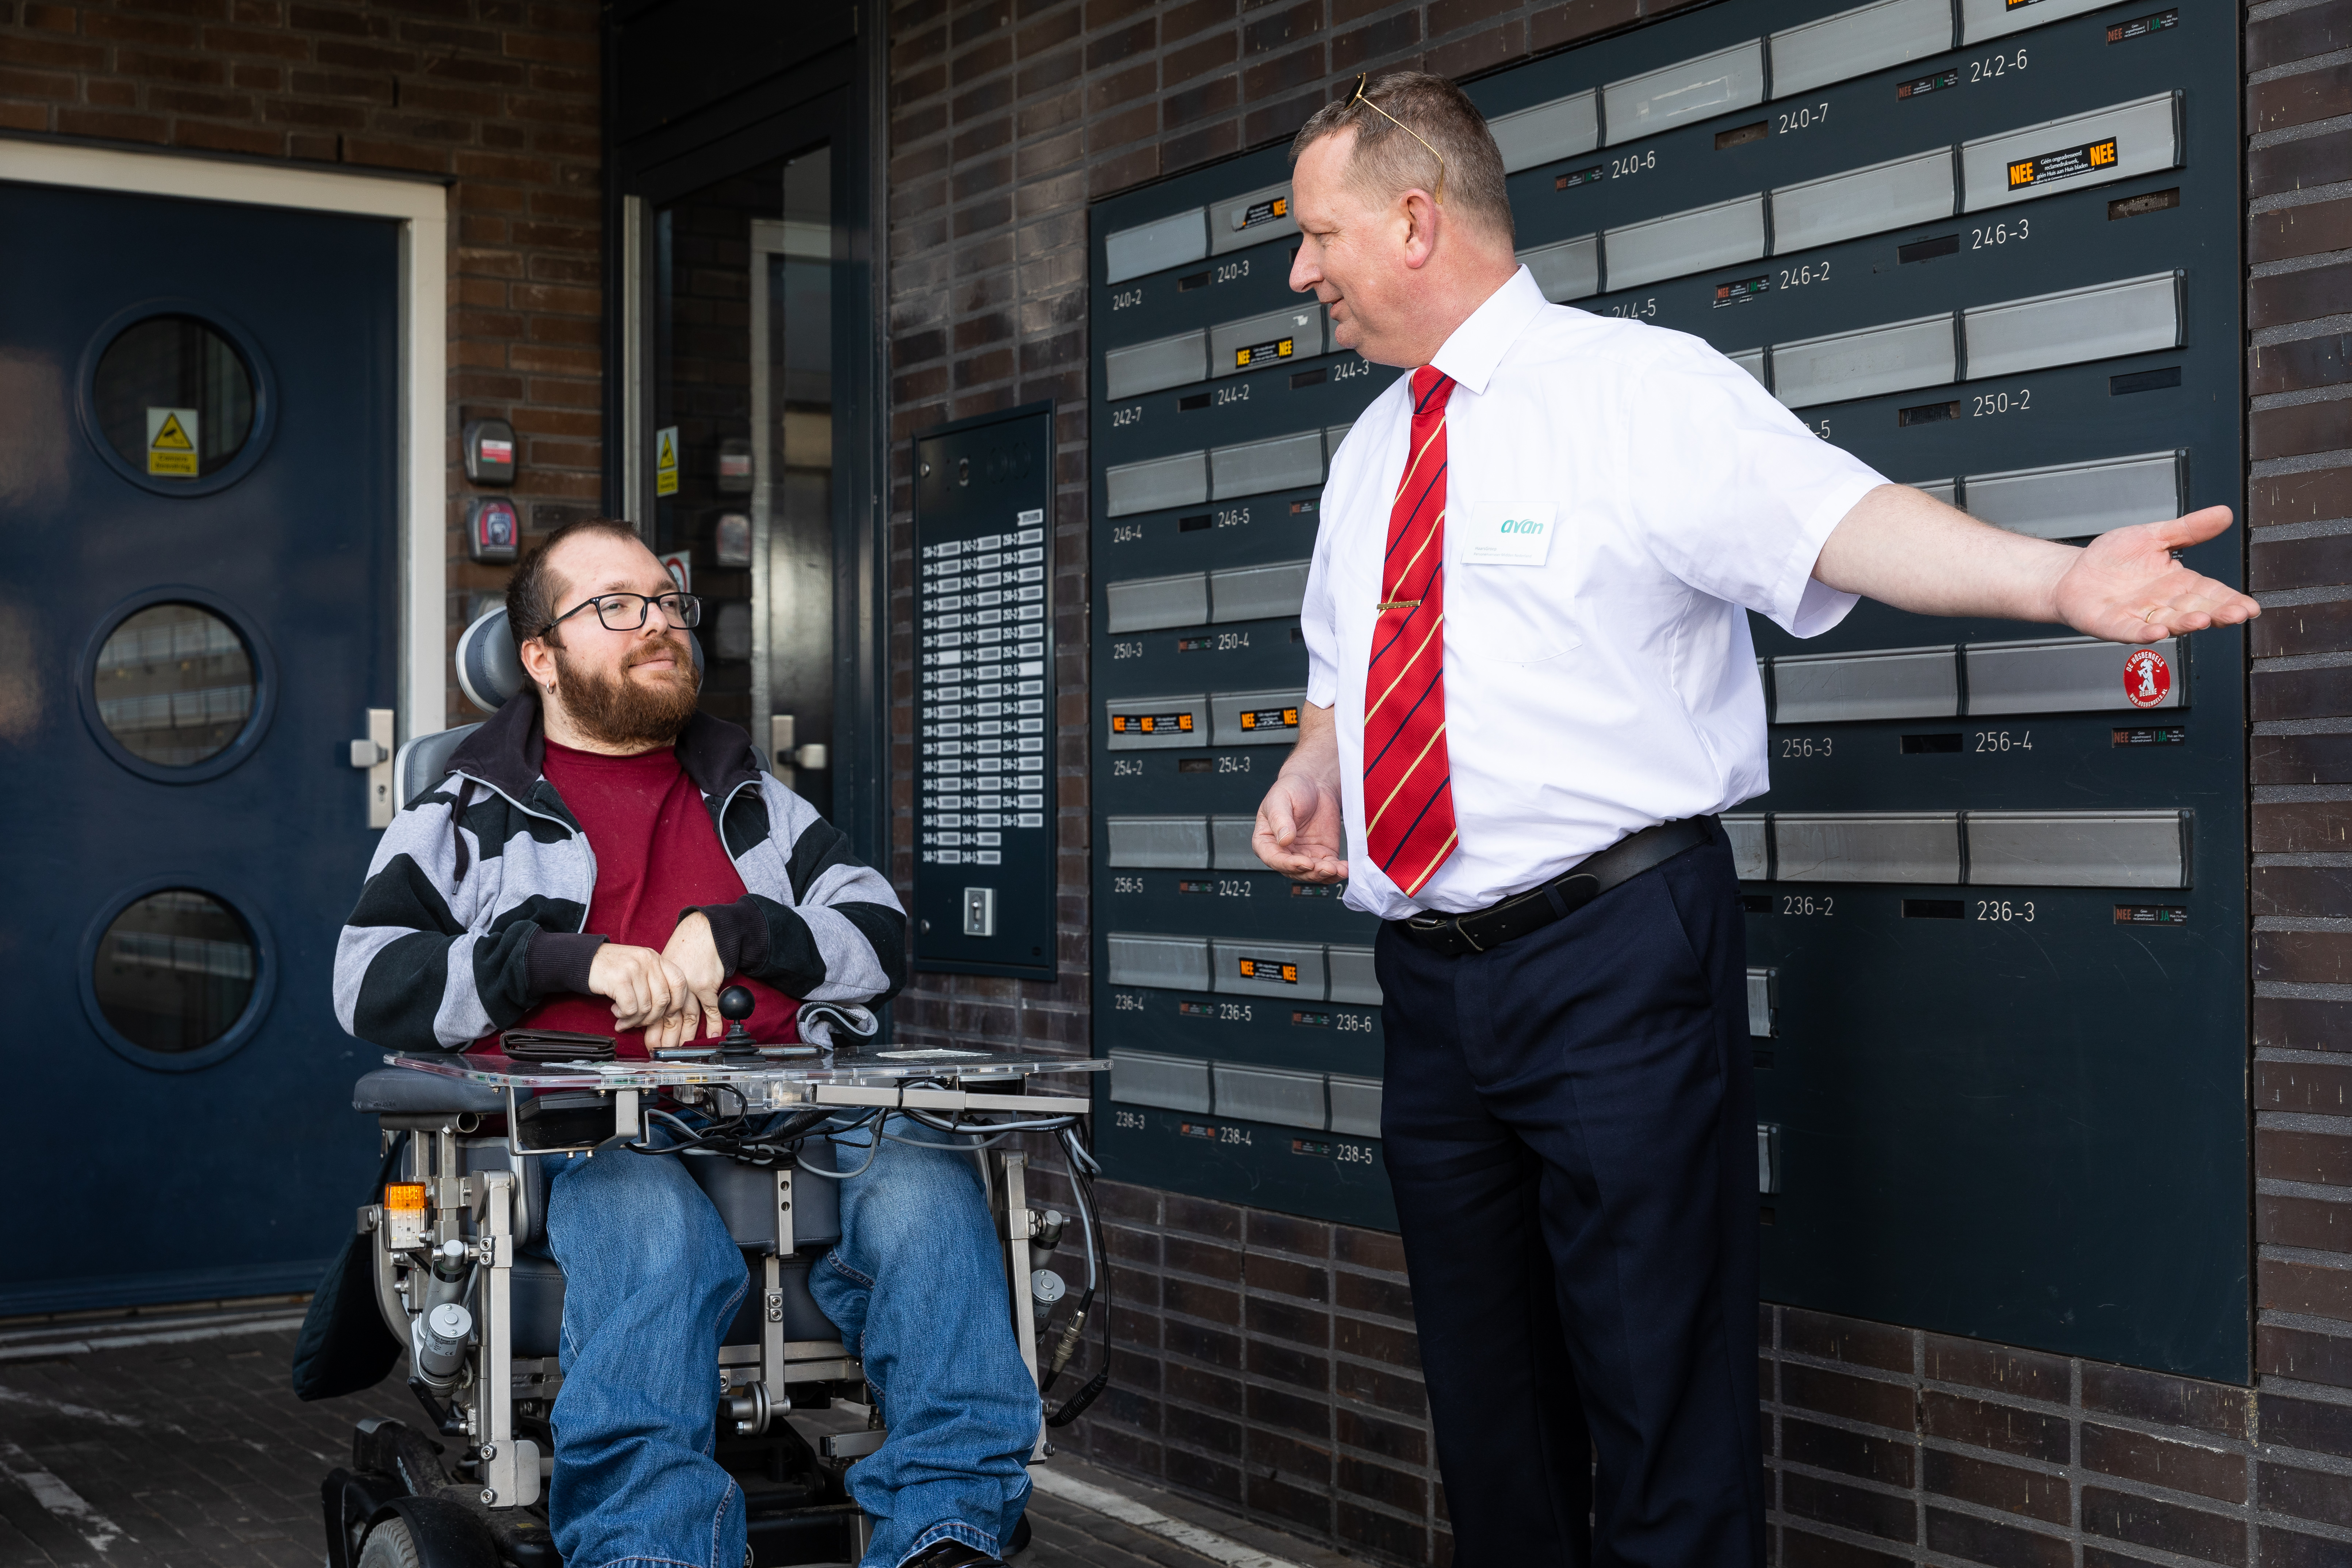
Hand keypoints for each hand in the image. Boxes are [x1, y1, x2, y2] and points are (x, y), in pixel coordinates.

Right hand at [586, 943, 692, 1033]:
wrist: (585, 959)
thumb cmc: (614, 968)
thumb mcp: (640, 967)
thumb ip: (655, 981)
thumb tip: (670, 1011)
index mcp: (656, 958)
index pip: (679, 981)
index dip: (677, 1001)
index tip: (667, 1013)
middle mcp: (648, 961)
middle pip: (663, 999)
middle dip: (652, 1017)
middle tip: (640, 1022)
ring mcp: (634, 969)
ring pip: (646, 1007)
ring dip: (635, 1019)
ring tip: (624, 1017)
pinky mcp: (619, 979)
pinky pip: (630, 1008)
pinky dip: (624, 1016)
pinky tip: (616, 1011)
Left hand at [649, 912, 725, 1051]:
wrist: (702, 933)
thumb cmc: (684, 948)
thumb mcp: (662, 964)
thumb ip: (657, 985)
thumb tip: (647, 1005)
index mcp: (659, 983)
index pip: (653, 1011)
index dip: (650, 1029)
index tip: (648, 1043)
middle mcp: (672, 987)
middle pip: (668, 1018)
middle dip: (665, 1038)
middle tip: (661, 1052)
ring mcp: (690, 988)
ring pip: (687, 1018)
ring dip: (686, 1036)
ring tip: (682, 1050)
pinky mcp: (706, 986)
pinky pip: (710, 1010)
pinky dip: (712, 1024)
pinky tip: (711, 1036)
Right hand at [1254, 768, 1350, 883]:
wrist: (1315, 784)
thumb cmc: (1292, 789)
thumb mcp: (1280, 799)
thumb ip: (1280, 820)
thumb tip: (1284, 840)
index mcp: (1266, 841)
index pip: (1273, 859)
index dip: (1288, 865)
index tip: (1304, 863)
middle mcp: (1284, 852)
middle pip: (1294, 871)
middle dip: (1311, 872)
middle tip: (1326, 867)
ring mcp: (1304, 855)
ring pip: (1312, 874)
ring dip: (1325, 875)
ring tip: (1338, 869)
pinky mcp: (1322, 854)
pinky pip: (1329, 868)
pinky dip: (1337, 871)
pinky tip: (1344, 868)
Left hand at [2050, 506, 2259, 641]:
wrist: (2074, 571)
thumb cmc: (2114, 557)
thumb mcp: (2155, 536)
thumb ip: (2188, 530)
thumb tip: (2224, 512)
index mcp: (2178, 584)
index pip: (2211, 593)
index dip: (2231, 601)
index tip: (2251, 607)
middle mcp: (2162, 604)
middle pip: (2196, 610)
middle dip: (2217, 614)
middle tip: (2237, 615)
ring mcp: (2138, 616)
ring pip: (2167, 623)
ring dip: (2185, 623)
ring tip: (2202, 620)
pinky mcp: (2111, 624)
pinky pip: (2130, 630)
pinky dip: (2143, 632)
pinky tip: (2157, 632)